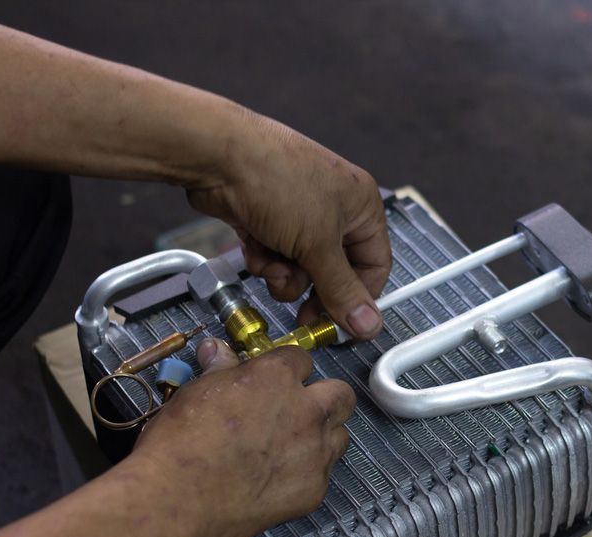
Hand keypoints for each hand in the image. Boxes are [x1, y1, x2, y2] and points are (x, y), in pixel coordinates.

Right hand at [127, 338, 354, 536]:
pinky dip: (307, 474)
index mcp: (277, 378)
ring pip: (339, 435)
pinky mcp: (313, 490)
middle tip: (299, 410)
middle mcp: (307, 411)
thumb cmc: (179, 443)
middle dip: (325, 398)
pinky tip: (278, 480)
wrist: (176, 500)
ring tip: (291, 447)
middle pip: (341, 395)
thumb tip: (217, 350)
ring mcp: (315, 453)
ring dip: (322, 436)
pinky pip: (323, 474)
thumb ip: (220, 369)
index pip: (301, 360)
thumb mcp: (196, 392)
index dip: (287, 371)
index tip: (275, 382)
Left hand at [186, 114, 390, 338]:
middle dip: (314, 289)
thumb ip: (342, 290)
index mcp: (361, 206)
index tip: (342, 325)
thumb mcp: (318, 245)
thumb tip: (368, 323)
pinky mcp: (270, 220)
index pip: (375, 265)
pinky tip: (254, 246)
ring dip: (285, 275)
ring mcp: (300, 214)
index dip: (360, 297)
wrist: (216, 156)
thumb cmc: (275, 178)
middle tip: (303, 315)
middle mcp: (335, 209)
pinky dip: (265, 259)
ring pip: (302, 269)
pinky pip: (276, 257)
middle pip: (336, 272)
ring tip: (271, 262)